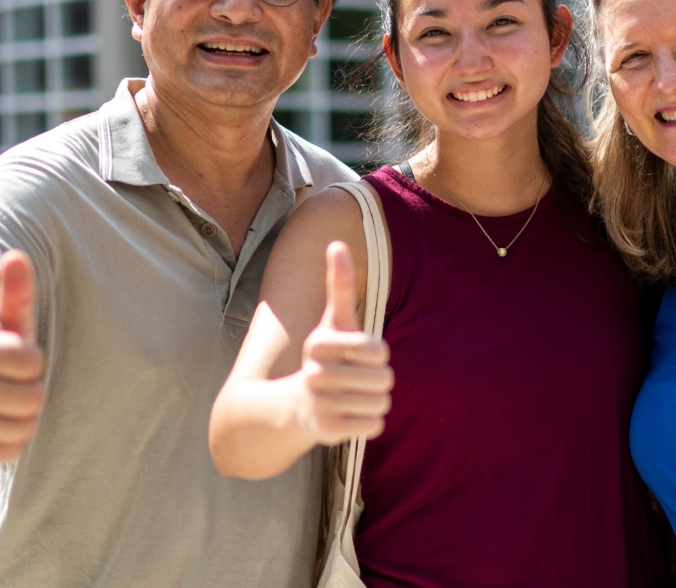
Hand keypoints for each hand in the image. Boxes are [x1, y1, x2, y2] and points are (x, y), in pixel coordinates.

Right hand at [0, 250, 44, 465]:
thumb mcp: (3, 323)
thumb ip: (15, 293)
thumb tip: (16, 256)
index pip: (32, 360)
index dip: (31, 360)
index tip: (14, 356)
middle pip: (33, 397)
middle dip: (31, 390)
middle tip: (10, 383)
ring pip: (25, 425)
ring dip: (24, 416)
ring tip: (4, 402)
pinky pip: (13, 449)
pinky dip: (13, 439)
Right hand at [296, 242, 391, 444]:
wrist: (291, 408)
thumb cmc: (323, 358)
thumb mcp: (332, 322)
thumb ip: (340, 286)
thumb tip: (337, 242)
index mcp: (319, 344)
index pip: (378, 351)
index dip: (377, 356)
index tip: (359, 357)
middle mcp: (315, 373)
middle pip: (384, 380)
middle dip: (378, 382)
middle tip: (359, 382)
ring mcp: (319, 404)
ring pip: (381, 404)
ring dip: (374, 402)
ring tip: (354, 399)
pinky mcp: (326, 432)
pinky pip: (373, 426)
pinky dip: (368, 423)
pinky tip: (350, 416)